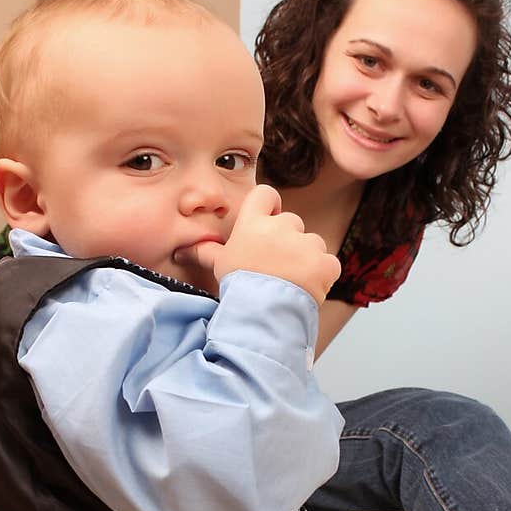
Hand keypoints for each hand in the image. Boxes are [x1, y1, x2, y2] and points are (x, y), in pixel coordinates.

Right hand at [175, 184, 340, 305]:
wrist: (262, 315)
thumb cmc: (239, 289)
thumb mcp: (220, 266)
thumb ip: (207, 252)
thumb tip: (182, 250)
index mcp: (253, 223)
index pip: (265, 194)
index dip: (269, 207)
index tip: (268, 223)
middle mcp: (281, 227)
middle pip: (291, 222)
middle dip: (288, 241)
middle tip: (275, 267)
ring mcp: (306, 244)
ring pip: (312, 243)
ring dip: (306, 259)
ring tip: (290, 282)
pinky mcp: (325, 263)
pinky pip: (328, 263)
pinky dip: (322, 275)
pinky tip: (307, 289)